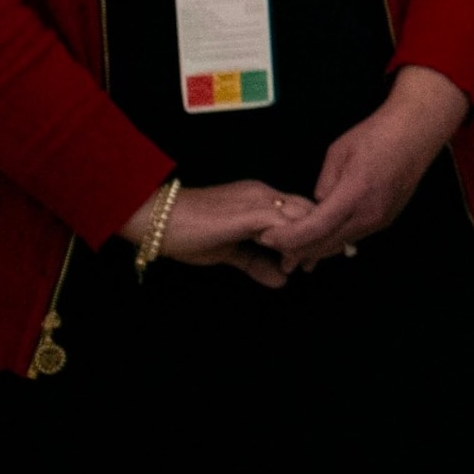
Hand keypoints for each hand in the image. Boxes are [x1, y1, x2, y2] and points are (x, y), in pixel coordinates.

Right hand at [123, 178, 313, 288]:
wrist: (155, 218)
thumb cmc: (184, 231)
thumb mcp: (227, 251)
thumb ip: (256, 263)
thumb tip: (282, 279)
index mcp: (261, 198)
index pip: (303, 210)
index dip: (311, 234)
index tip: (309, 260)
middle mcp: (265, 194)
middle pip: (312, 210)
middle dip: (318, 237)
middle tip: (311, 265)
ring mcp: (259, 201)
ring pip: (305, 215)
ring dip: (308, 242)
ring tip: (300, 266)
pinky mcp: (250, 213)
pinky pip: (285, 225)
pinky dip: (292, 243)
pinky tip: (286, 261)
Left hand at [263, 66, 471, 272]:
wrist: (417, 131)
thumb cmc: (378, 134)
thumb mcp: (338, 153)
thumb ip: (324, 184)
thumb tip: (317, 205)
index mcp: (354, 194)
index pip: (314, 229)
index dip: (287, 238)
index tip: (267, 238)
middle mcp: (369, 213)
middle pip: (326, 244)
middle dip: (297, 250)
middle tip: (274, 247)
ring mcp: (381, 219)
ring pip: (341, 243)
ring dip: (316, 247)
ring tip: (293, 246)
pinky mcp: (387, 218)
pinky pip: (355, 235)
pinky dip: (335, 238)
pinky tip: (321, 235)